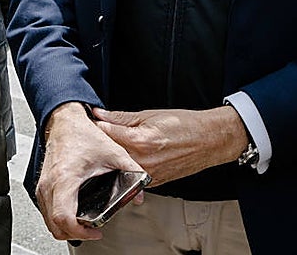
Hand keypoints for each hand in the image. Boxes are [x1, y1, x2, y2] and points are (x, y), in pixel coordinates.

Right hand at [35, 102, 144, 241]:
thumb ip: (132, 171)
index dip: (80, 232)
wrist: (64, 121)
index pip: (64, 217)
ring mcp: (43, 185)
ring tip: (84, 224)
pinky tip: (73, 214)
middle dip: (74, 234)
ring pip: (48, 221)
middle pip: (54, 225)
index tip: (95, 231)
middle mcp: (50, 183)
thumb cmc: (82, 134)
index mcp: (66, 177)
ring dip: (65, 228)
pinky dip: (58, 218)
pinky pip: (46, 211)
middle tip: (91, 231)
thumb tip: (139, 194)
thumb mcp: (114, 152)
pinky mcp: (42, 185)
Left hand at [92, 105, 247, 186]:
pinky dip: (123, 168)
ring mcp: (149, 175)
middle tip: (92, 136)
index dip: (94, 128)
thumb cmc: (184, 125)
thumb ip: (120, 117)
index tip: (87, 123)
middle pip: (108, 155)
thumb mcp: (149, 114)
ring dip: (109, 159)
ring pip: (118, 169)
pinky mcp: (154, 183)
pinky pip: (131, 177)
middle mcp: (143, 162)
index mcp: (140, 141)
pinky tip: (121, 159)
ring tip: (105, 148)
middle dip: (99, 145)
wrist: (209, 141)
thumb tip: (100, 114)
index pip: (105, 135)